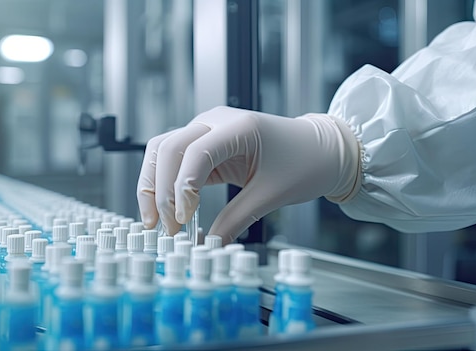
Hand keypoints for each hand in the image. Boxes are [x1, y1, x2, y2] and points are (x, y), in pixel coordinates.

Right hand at [137, 106, 360, 243]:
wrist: (322, 149)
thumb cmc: (305, 162)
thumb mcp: (271, 195)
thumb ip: (236, 220)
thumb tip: (209, 245)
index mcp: (239, 127)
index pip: (194, 153)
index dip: (182, 188)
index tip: (183, 220)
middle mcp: (216, 121)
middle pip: (168, 148)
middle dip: (161, 190)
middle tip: (169, 228)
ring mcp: (208, 129)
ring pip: (162, 150)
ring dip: (153, 183)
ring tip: (156, 220)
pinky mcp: (207, 143)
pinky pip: (174, 158)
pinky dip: (165, 181)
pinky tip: (166, 207)